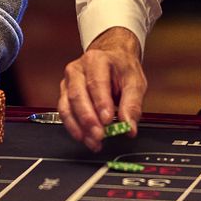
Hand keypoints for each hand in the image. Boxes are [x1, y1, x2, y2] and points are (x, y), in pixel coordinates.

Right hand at [57, 27, 146, 152]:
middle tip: (100, 135)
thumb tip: (129, 126)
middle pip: (77, 95)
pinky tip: (84, 137)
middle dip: (88, 119)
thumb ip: (133, 104)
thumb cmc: (121, 68)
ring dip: (79, 127)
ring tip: (94, 141)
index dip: (100, 103)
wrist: (112, 59)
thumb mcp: (135, 82)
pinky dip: (74, 127)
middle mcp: (77, 70)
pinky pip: (65, 113)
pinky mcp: (65, 94)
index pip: (96, 83)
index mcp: (96, 60)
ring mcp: (68, 82)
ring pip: (67, 106)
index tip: (107, 120)